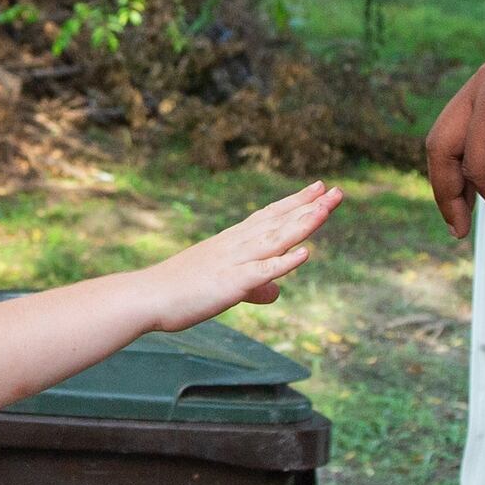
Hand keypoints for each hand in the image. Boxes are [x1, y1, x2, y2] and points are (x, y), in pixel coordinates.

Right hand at [140, 182, 343, 329]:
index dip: (296, 202)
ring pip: (275, 239)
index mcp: (232, 242)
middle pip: (279, 221)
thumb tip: (276, 293)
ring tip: (326, 208)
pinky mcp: (230, 283)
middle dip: (309, 206)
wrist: (146, 296)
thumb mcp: (222, 286)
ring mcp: (234, 261)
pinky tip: (306, 253)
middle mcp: (236, 245)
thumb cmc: (180, 291)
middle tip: (337, 191)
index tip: (319, 188)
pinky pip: (262, 271)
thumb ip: (254, 287)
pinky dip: (284, 262)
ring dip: (302, 223)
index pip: (269, 216)